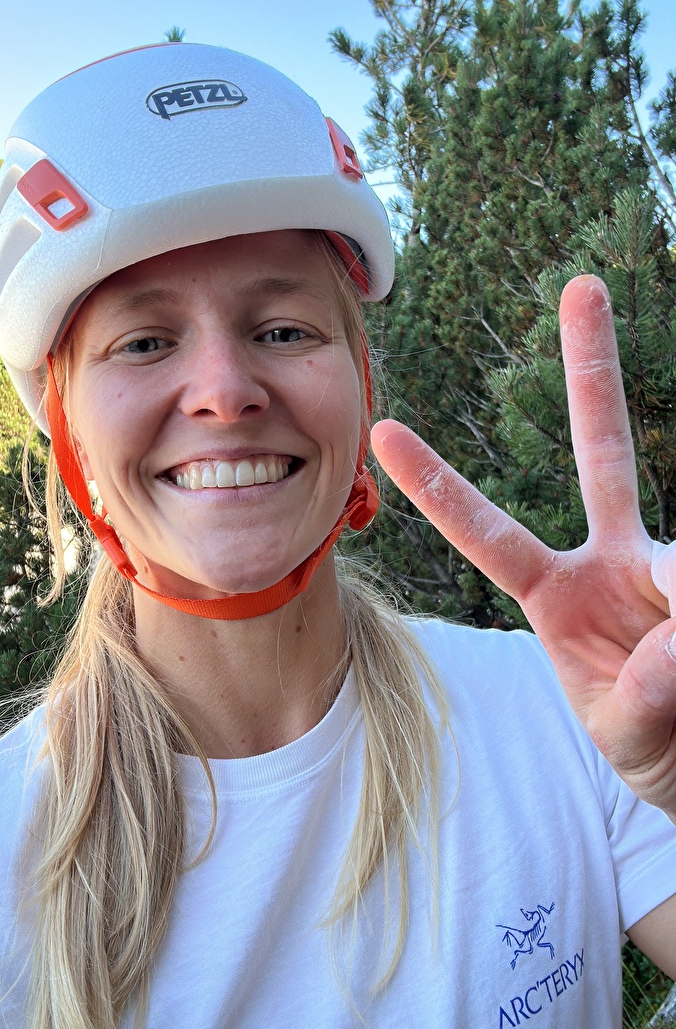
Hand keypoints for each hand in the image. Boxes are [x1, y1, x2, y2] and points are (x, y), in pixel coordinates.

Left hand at [371, 276, 675, 820]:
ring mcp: (661, 563)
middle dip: (591, 371)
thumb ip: (642, 702)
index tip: (382, 430)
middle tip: (582, 286)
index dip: (440, 486)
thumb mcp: (629, 736)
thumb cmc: (651, 742)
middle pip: (602, 451)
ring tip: (673, 670)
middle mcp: (610, 560)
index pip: (487, 533)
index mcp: (553, 595)